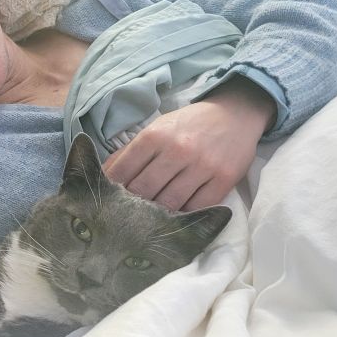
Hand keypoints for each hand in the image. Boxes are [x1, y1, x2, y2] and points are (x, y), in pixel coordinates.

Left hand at [102, 77, 275, 210]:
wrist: (234, 115)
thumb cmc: (188, 126)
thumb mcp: (156, 129)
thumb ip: (130, 152)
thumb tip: (103, 175)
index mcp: (155, 136)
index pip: (123, 171)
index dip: (111, 190)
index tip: (107, 202)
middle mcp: (177, 150)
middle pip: (144, 190)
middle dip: (132, 207)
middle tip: (126, 218)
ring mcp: (202, 165)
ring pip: (170, 203)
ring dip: (157, 215)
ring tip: (149, 221)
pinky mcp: (224, 179)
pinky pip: (197, 208)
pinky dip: (184, 216)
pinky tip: (176, 217)